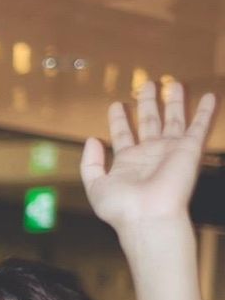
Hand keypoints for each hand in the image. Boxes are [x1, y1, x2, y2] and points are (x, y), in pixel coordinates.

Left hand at [80, 81, 216, 231]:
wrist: (148, 216)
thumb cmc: (121, 207)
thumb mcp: (95, 185)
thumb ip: (90, 163)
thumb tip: (91, 139)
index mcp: (127, 161)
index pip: (123, 134)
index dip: (119, 119)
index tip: (116, 104)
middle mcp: (149, 154)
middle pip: (149, 121)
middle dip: (147, 103)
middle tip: (146, 84)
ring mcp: (169, 150)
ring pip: (173, 119)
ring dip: (174, 101)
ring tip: (173, 83)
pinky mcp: (188, 149)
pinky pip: (199, 126)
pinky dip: (205, 111)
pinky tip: (209, 96)